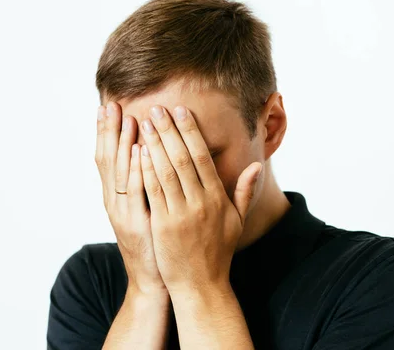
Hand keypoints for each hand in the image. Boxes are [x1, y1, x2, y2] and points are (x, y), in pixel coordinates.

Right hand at [95, 102, 166, 295]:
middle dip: (109, 132)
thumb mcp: (145, 210)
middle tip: (109, 103)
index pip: (109, 158)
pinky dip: (138, 170)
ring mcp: (124, 213)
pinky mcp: (138, 224)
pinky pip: (138, 192)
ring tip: (127, 118)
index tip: (108, 106)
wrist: (153, 279)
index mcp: (117, 197)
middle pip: (108, 161)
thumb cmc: (154, 241)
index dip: (107, 133)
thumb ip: (145, 183)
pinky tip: (142, 151)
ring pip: (121, 173)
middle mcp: (115, 202)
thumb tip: (149, 154)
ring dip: (124, 144)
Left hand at [138, 105, 262, 292]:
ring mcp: (181, 214)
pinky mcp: (163, 225)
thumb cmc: (218, 252)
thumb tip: (256, 166)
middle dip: (170, 131)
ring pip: (166, 171)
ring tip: (145, 123)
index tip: (180, 111)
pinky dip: (145, 170)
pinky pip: (153, 192)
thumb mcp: (236, 222)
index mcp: (217, 198)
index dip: (190, 132)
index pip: (203, 157)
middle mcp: (200, 202)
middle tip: (157, 108)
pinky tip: (138, 152)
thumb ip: (243, 191)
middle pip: (183, 159)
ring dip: (155, 144)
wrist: (202, 285)